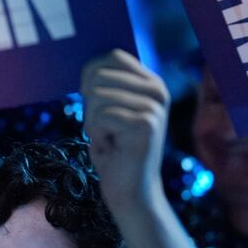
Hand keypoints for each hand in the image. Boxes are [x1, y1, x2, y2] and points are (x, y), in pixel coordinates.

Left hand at [81, 49, 168, 211]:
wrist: (130, 191)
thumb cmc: (114, 148)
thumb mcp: (109, 109)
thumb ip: (106, 84)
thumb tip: (90, 67)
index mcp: (151, 82)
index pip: (112, 56)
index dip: (90, 76)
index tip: (93, 101)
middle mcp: (158, 90)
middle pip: (99, 76)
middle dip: (89, 106)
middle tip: (105, 128)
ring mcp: (154, 107)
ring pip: (97, 96)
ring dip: (92, 122)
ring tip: (110, 138)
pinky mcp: (146, 124)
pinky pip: (100, 117)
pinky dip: (97, 135)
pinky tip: (113, 148)